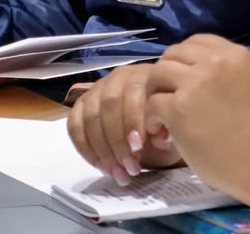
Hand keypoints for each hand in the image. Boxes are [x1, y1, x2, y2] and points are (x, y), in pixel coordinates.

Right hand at [67, 63, 180, 184]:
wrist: (155, 124)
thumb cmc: (166, 125)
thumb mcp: (175, 128)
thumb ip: (170, 130)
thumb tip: (159, 137)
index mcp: (145, 76)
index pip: (132, 93)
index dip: (132, 121)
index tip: (138, 149)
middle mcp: (119, 77)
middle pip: (108, 104)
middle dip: (117, 141)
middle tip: (130, 168)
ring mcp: (98, 89)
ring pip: (91, 116)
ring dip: (102, 149)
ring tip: (118, 173)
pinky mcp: (83, 104)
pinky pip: (74, 124)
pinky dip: (84, 147)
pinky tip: (101, 166)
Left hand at [143, 35, 249, 199]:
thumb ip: (224, 71)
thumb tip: (194, 74)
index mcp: (233, 54)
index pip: (196, 41)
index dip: (185, 59)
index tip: (184, 78)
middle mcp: (212, 62)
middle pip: (173, 53)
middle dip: (167, 73)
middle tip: (168, 95)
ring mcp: (194, 84)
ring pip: (158, 73)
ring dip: (155, 92)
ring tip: (161, 114)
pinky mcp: (178, 109)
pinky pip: (152, 103)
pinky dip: (151, 117)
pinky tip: (160, 131)